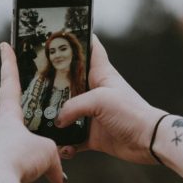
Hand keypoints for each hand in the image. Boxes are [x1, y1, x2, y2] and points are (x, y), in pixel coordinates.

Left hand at [0, 43, 66, 182]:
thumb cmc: (21, 157)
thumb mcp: (47, 154)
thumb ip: (56, 160)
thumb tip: (58, 177)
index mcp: (8, 115)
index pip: (9, 82)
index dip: (8, 63)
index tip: (3, 46)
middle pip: (15, 114)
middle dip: (28, 115)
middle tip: (41, 113)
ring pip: (19, 142)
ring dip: (34, 148)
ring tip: (50, 156)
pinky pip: (19, 163)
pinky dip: (33, 168)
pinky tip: (45, 178)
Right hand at [54, 35, 165, 164]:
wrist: (148, 141)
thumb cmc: (130, 112)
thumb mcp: (100, 100)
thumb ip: (73, 107)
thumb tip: (57, 120)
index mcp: (101, 74)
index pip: (91, 48)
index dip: (78, 38)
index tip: (60, 33)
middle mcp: (95, 92)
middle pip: (69, 83)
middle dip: (52, 85)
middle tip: (34, 86)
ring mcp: (93, 114)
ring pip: (67, 113)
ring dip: (55, 120)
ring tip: (44, 124)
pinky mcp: (93, 134)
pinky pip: (73, 139)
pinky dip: (67, 144)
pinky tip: (64, 148)